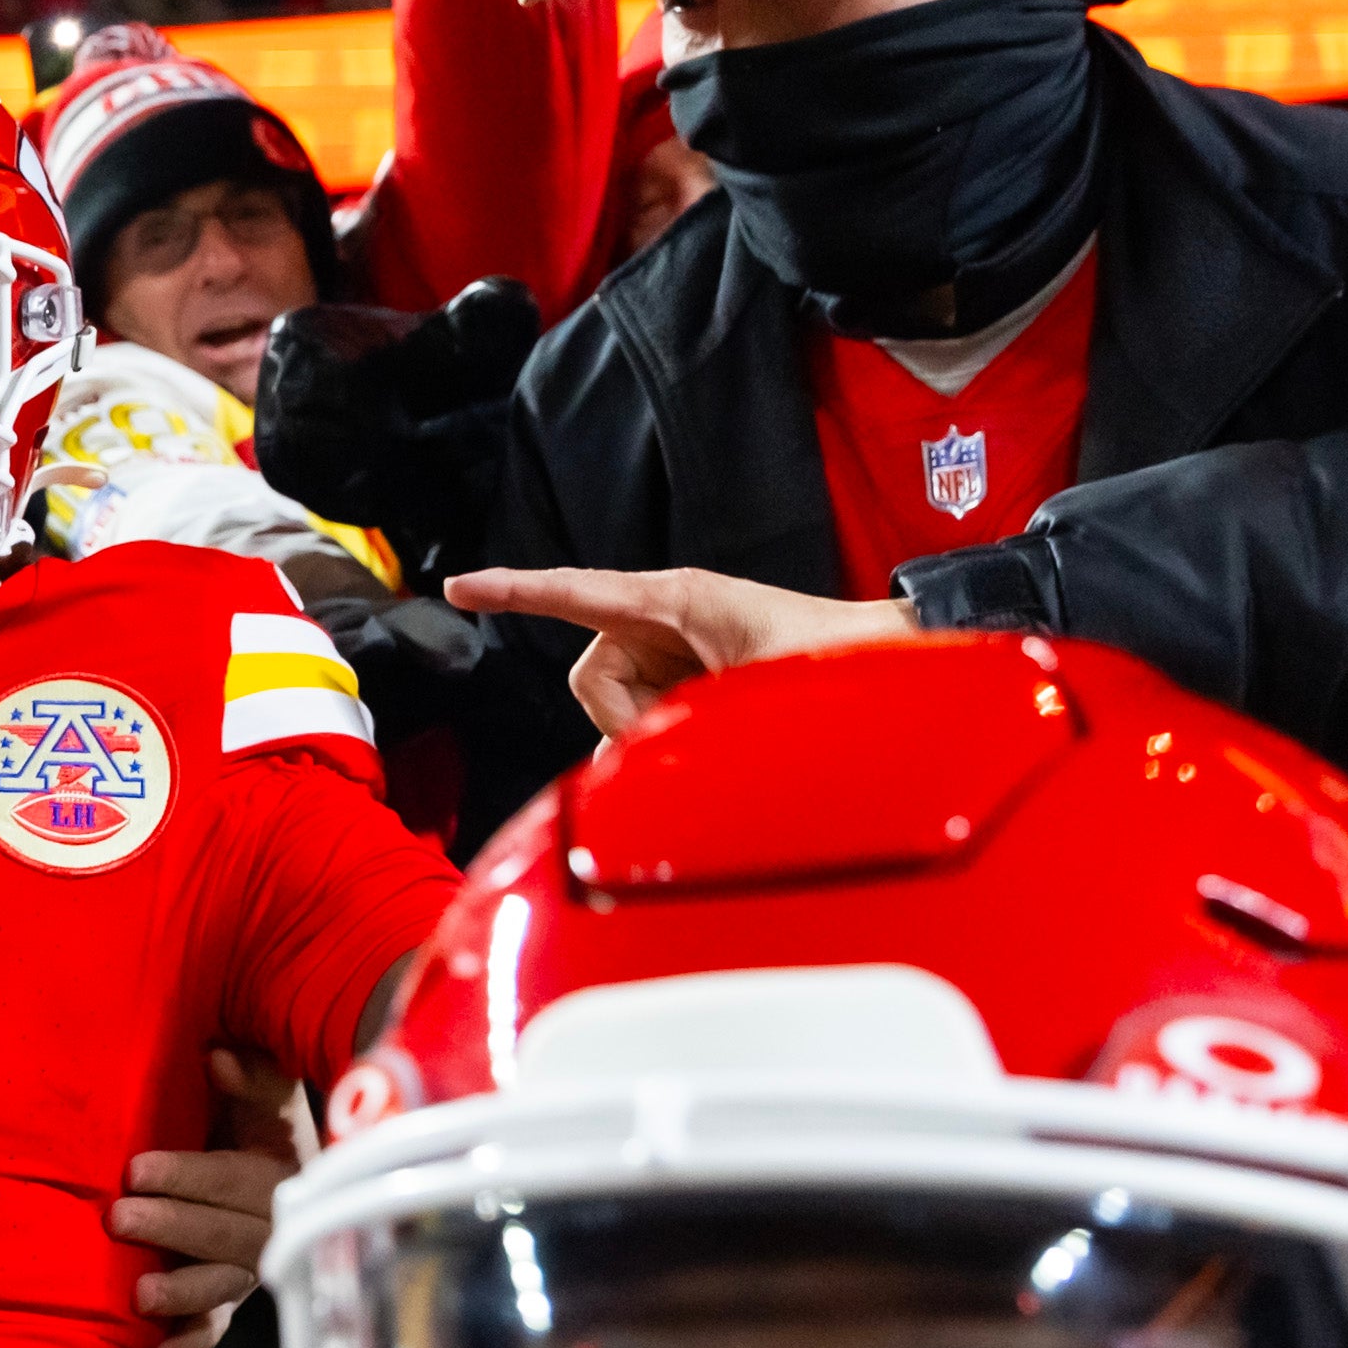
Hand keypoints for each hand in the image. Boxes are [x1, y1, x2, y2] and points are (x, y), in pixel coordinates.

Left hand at [116, 1044, 302, 1347]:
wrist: (273, 1161)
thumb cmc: (255, 1120)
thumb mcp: (264, 1094)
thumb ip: (250, 1077)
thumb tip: (218, 1059)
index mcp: (284, 1174)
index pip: (235, 1180)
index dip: (187, 1176)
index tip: (135, 1170)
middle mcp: (273, 1228)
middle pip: (227, 1237)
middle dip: (173, 1228)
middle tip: (118, 1219)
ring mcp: (249, 1269)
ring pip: (222, 1286)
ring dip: (182, 1293)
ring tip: (139, 1296)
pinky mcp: (227, 1298)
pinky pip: (214, 1328)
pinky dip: (187, 1343)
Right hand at [445, 563, 915, 739]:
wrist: (888, 663)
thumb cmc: (833, 665)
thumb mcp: (757, 692)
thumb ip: (686, 721)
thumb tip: (628, 762)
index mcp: (675, 598)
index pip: (575, 591)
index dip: (513, 591)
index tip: (460, 585)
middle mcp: (665, 615)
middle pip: (592, 674)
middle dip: (624, 714)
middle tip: (688, 728)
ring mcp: (673, 642)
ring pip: (613, 699)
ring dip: (651, 724)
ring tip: (716, 721)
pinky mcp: (684, 668)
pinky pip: (641, 707)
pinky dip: (664, 724)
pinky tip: (712, 722)